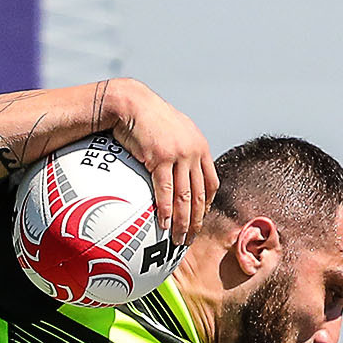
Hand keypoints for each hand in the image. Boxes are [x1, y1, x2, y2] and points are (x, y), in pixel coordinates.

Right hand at [104, 80, 215, 246]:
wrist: (131, 102)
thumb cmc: (147, 118)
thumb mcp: (173, 131)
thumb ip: (180, 150)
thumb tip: (178, 170)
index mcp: (200, 147)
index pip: (211, 183)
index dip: (207, 205)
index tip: (199, 221)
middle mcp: (194, 152)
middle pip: (200, 195)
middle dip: (197, 221)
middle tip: (191, 240)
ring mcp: (178, 155)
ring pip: (185, 197)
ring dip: (182, 222)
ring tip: (178, 240)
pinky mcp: (160, 157)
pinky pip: (165, 191)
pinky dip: (165, 210)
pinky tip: (163, 225)